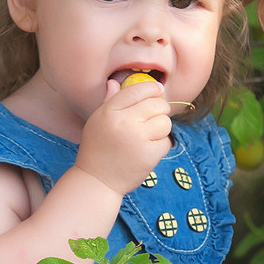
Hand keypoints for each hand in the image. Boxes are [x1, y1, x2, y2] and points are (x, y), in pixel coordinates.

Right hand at [74, 78, 171, 195]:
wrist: (97, 181)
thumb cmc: (97, 149)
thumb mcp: (97, 121)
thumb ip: (109, 101)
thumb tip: (114, 82)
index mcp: (109, 111)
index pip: (138, 89)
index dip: (152, 88)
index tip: (158, 90)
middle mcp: (124, 122)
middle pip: (157, 104)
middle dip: (160, 110)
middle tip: (153, 118)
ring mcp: (137, 139)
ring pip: (165, 122)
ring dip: (161, 128)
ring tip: (149, 136)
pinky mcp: (149, 155)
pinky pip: (166, 142)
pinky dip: (161, 145)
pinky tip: (148, 150)